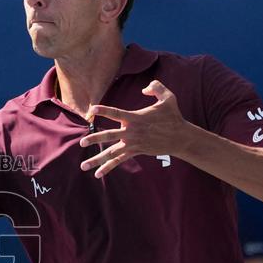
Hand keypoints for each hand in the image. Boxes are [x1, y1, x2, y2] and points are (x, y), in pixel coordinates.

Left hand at [78, 80, 192, 177]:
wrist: (180, 138)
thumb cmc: (173, 117)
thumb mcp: (168, 98)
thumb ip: (156, 88)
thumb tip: (144, 88)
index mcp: (135, 118)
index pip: (116, 113)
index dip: (104, 110)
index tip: (92, 109)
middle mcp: (131, 132)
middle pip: (109, 136)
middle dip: (94, 139)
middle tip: (82, 143)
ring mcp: (132, 144)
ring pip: (111, 152)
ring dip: (97, 159)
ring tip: (83, 165)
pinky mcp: (135, 152)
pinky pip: (119, 160)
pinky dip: (108, 167)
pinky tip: (97, 175)